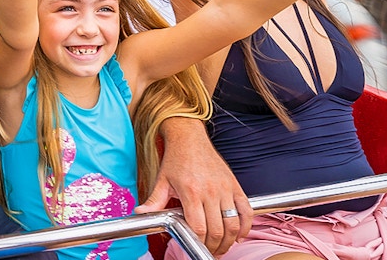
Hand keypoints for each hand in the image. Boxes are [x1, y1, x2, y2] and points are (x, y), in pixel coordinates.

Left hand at [136, 119, 251, 254]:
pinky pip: (246, 210)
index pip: (198, 227)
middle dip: (213, 246)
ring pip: (232, 224)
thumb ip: (154, 201)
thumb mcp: (162, 181)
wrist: (190, 138)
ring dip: (228, 241)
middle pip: (216, 230)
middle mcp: (210, 191)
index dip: (198, 243)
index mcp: (191, 192)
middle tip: (209, 252)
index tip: (195, 248)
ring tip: (222, 247)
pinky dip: (246, 226)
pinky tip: (239, 235)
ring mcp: (225, 189)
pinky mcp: (234, 185)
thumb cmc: (176, 160)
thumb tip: (140, 213)